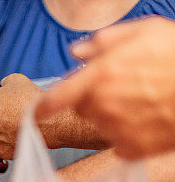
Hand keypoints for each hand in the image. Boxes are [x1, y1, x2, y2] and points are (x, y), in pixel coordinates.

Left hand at [36, 16, 174, 158]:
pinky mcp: (134, 149)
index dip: (42, 107)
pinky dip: (128, 136)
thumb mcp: (145, 32)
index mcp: (100, 76)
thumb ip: (104, 41)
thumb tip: (76, 53)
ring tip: (142, 101)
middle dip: (93, 98)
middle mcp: (104, 106)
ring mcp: (118, 130)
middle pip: (82, 108)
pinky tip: (147, 120)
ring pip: (101, 125)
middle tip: (122, 86)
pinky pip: (119, 144)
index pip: (55, 98)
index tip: (35, 113)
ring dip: (112, 116)